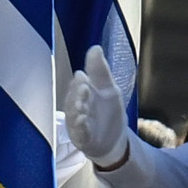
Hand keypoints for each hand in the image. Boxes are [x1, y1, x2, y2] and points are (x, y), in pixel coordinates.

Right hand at [65, 48, 135, 167]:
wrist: (115, 140)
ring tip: (82, 105)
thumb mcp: (109, 88)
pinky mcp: (81, 139)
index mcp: (82, 93)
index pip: (77, 85)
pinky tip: (83, 120)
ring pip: (73, 115)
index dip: (80, 82)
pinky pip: (78, 132)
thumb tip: (95, 47)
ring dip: (77, 110)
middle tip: (84, 88)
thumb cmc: (108, 112)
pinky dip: (80, 127)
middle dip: (78, 94)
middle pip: (73, 99)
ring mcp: (77, 124)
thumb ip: (100, 70)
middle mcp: (75, 108)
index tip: (83, 77)